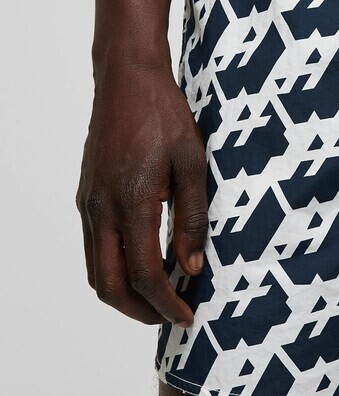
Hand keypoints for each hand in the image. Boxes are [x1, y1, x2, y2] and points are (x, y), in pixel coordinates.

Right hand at [76, 58, 208, 326]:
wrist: (127, 79)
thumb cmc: (166, 116)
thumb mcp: (193, 163)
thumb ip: (193, 218)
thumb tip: (193, 267)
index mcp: (132, 201)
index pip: (144, 273)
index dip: (166, 303)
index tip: (188, 316)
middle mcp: (102, 208)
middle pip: (109, 285)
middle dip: (139, 311)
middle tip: (172, 316)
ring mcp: (89, 203)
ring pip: (95, 271)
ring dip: (124, 293)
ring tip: (161, 296)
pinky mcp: (87, 196)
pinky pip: (94, 248)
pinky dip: (114, 268)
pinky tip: (144, 263)